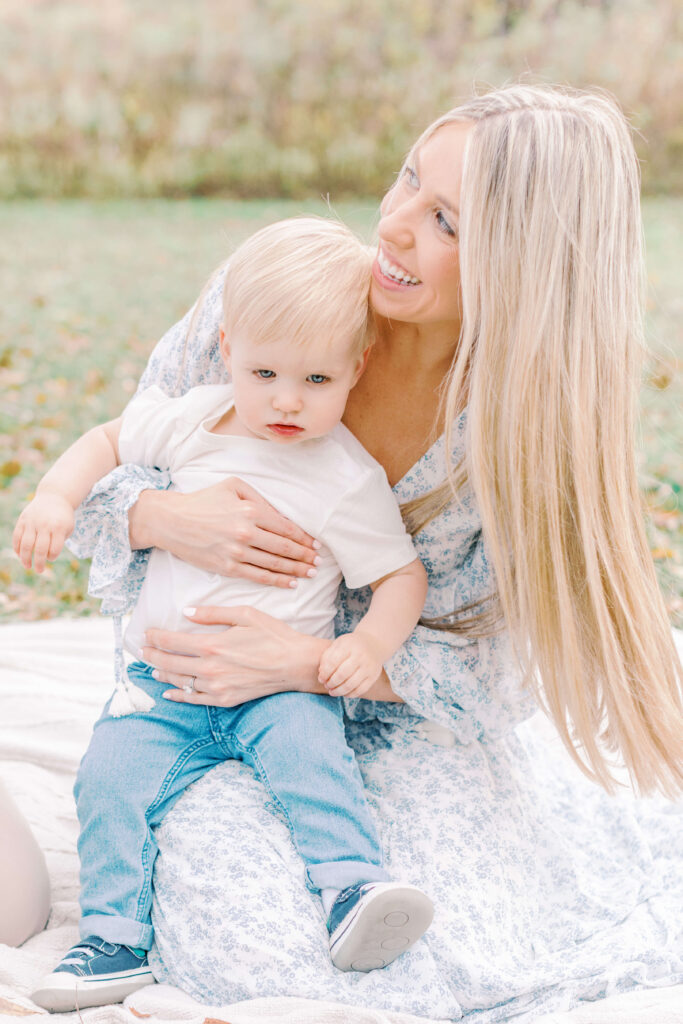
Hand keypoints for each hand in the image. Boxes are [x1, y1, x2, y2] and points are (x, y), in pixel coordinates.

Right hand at [13, 492, 73, 571]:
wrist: (54, 497)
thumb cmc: (62, 517)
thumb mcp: (68, 528)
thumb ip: (59, 542)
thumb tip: (46, 557)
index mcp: (58, 527)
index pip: (54, 548)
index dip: (52, 556)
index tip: (51, 558)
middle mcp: (44, 525)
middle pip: (40, 549)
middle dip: (39, 563)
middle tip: (39, 570)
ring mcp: (32, 522)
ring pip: (26, 544)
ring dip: (25, 558)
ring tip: (27, 566)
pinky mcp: (23, 520)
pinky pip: (17, 536)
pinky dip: (17, 548)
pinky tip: (20, 555)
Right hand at [131, 477, 320, 587]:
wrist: (171, 520)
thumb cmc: (203, 500)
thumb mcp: (233, 486)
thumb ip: (260, 499)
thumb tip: (283, 516)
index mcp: (250, 510)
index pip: (286, 528)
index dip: (305, 538)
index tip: (317, 545)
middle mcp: (246, 532)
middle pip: (284, 548)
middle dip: (305, 556)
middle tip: (319, 562)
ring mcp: (236, 552)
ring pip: (274, 564)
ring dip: (296, 570)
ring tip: (310, 573)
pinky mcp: (226, 567)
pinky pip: (257, 576)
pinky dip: (276, 580)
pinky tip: (290, 583)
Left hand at [139, 604, 329, 706]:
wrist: (296, 664)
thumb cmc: (273, 635)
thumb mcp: (245, 614)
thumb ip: (213, 613)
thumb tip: (187, 612)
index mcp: (212, 644)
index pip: (172, 641)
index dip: (155, 637)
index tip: (147, 633)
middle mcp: (210, 668)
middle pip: (170, 663)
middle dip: (152, 655)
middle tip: (142, 649)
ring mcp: (217, 687)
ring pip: (179, 682)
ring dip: (163, 674)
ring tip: (153, 668)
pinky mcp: (226, 700)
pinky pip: (194, 700)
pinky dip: (178, 696)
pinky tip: (169, 692)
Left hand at [318, 631, 383, 697]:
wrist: (374, 643)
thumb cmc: (350, 645)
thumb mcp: (338, 644)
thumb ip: (327, 657)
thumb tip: (321, 674)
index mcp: (349, 646)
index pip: (333, 662)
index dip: (325, 673)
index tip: (321, 679)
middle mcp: (360, 656)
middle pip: (342, 675)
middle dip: (331, 683)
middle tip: (326, 685)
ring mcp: (368, 667)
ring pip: (351, 685)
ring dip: (338, 691)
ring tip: (332, 691)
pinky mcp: (373, 676)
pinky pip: (360, 690)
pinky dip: (349, 694)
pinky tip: (343, 693)